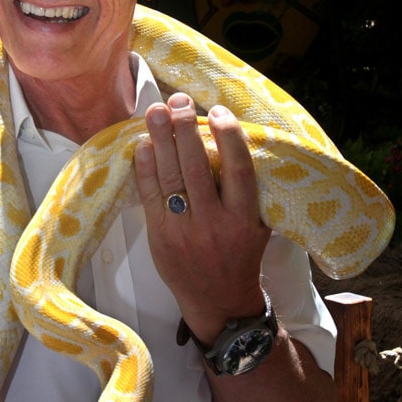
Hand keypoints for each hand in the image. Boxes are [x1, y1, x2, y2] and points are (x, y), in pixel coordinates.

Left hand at [133, 92, 270, 341]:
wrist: (218, 301)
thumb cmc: (241, 255)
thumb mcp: (258, 224)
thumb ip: (247, 191)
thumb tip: (229, 141)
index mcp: (244, 218)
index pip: (238, 169)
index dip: (227, 136)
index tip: (217, 111)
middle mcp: (214, 223)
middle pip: (196, 167)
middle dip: (185, 129)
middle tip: (178, 101)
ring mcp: (184, 230)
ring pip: (170, 178)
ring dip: (161, 140)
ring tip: (155, 111)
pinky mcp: (160, 236)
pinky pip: (150, 196)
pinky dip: (146, 168)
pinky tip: (143, 145)